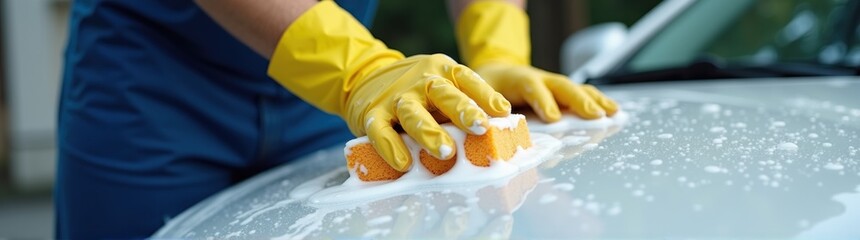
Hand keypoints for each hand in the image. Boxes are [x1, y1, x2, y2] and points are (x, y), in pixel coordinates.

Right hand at [346, 54, 510, 170]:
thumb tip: (500, 123)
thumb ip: (466, 100)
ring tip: (446, 152)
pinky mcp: (372, 114)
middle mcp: (420, 81)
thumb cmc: (417, 89)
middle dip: (462, 110)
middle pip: (442, 93)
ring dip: (430, 133)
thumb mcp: (442, 86)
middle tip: (480, 127)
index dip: (485, 94)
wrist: (365, 76)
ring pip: (413, 113)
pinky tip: (404, 163)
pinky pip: (381, 132)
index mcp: (442, 71)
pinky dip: (391, 147)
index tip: (501, 112)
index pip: (466, 78)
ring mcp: (396, 98)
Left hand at [477, 63, 616, 121]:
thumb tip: (486, 123)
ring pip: (576, 89)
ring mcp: (553, 85)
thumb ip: (482, 108)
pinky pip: (581, 94)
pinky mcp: (560, 93)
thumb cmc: (485, 87)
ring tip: (612, 113)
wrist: (496, 73)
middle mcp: (539, 79)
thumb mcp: (476, 95)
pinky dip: (598, 101)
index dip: (543, 101)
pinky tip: (614, 112)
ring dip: (594, 100)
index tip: (553, 118)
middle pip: (561, 86)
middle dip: (577, 100)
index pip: (532, 86)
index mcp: (517, 79)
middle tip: (593, 116)